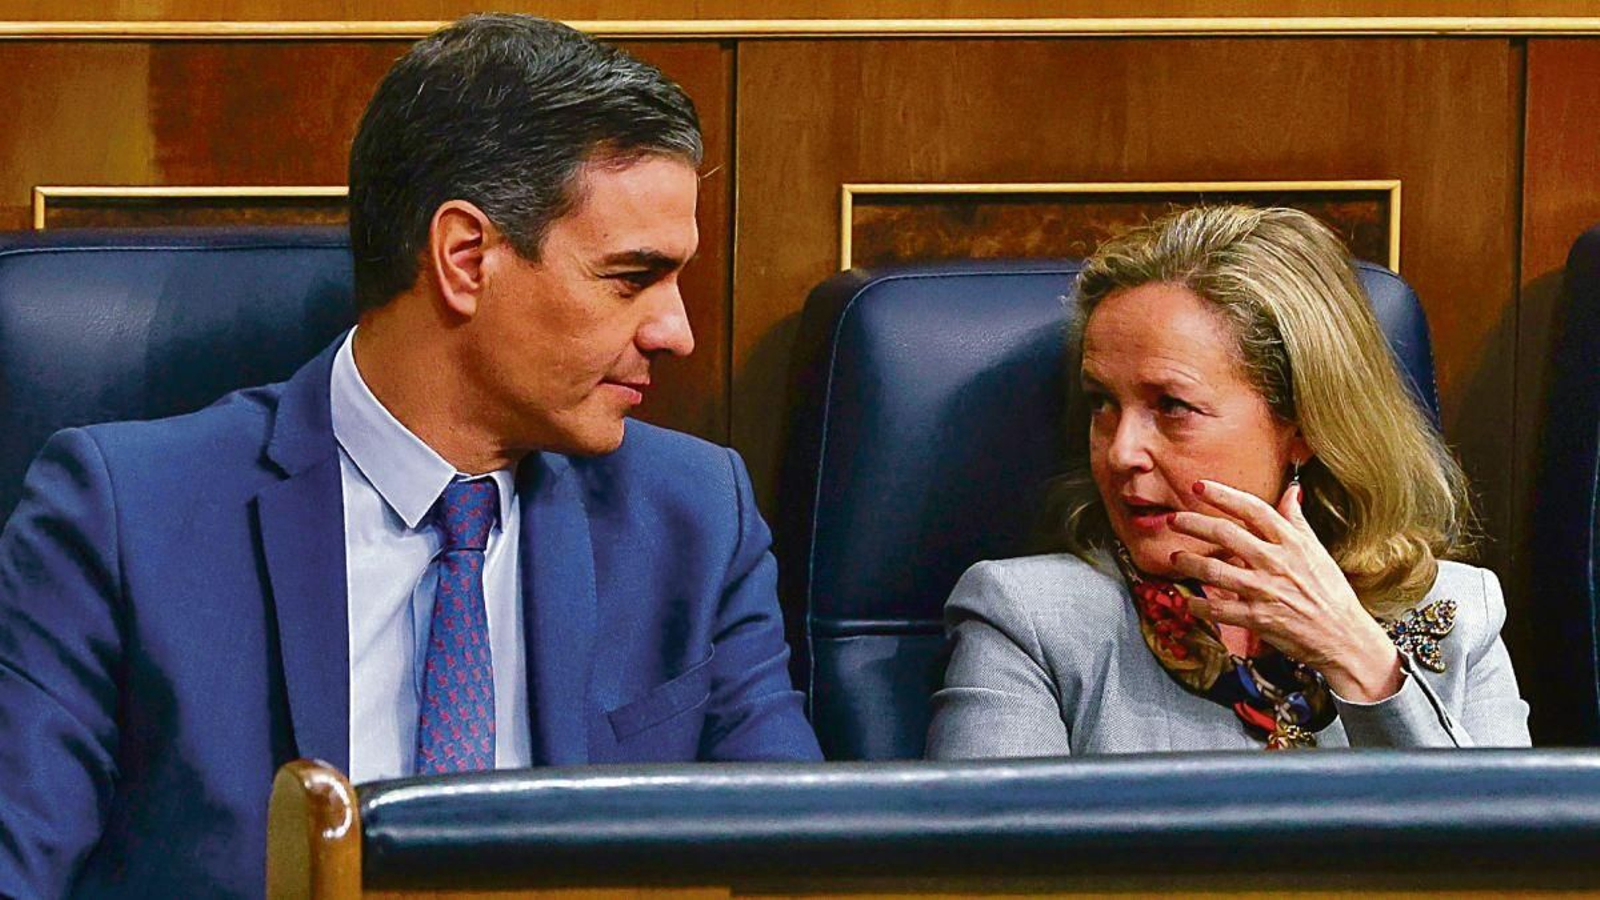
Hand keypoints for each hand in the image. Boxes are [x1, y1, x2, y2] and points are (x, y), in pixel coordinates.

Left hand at [1167, 479, 1403, 702]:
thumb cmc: (1330, 592)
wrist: (1344, 636)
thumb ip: (1297, 520)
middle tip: (1173, 519)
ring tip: (1174, 557)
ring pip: (1216, 570)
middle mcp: (1276, 562)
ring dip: (1189, 562)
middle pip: (1226, 534)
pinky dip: (1199, 604)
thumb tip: (1292, 491)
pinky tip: (1187, 600)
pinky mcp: (1258, 618)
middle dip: (1194, 524)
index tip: (1199, 487)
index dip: (1224, 496)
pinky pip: (1219, 609)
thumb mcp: (1317, 551)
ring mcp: (1266, 591)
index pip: (1253, 509)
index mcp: (1291, 542)